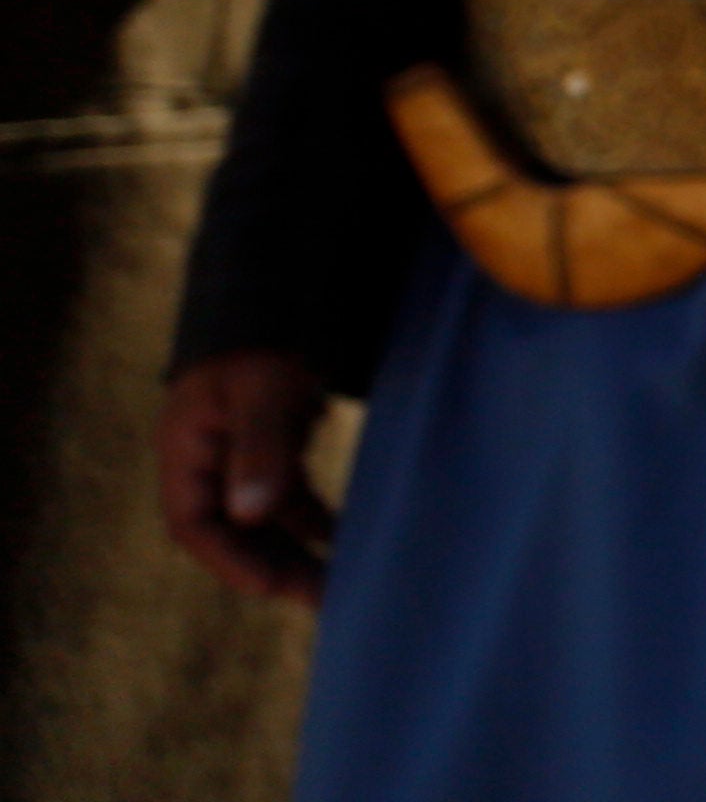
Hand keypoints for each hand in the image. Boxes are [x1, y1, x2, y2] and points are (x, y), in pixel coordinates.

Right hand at [158, 349, 334, 605]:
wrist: (279, 286)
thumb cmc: (265, 335)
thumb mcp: (263, 388)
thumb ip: (260, 447)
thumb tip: (251, 513)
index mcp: (187, 450)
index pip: (196, 526)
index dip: (232, 562)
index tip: (277, 588)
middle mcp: (207, 458)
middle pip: (232, 530)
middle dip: (273, 567)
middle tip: (324, 599)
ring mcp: (237, 451)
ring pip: (261, 517)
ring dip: (294, 548)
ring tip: (336, 583)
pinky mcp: (270, 441)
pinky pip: (284, 494)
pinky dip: (309, 517)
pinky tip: (339, 539)